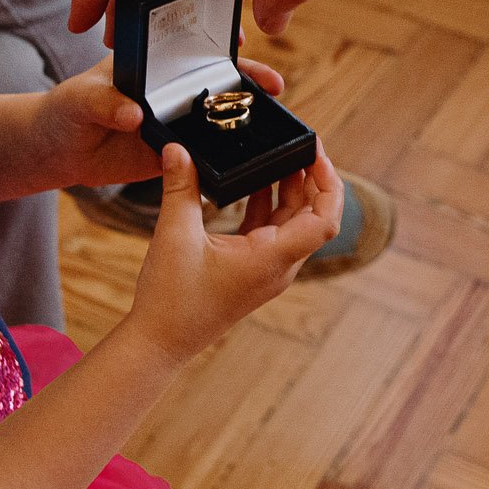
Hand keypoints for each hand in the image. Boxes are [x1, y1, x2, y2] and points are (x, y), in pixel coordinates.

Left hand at [31, 57, 287, 189]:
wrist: (60, 151)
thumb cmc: (67, 109)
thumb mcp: (80, 97)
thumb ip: (105, 101)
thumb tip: (133, 114)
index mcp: (154, 65)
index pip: (193, 50)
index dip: (222, 47)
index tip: (244, 44)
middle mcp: (172, 92)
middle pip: (218, 84)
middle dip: (249, 84)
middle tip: (273, 86)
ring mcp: (176, 123)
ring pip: (217, 122)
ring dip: (241, 125)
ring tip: (267, 128)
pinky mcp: (173, 156)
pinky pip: (201, 158)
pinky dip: (219, 160)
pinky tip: (238, 162)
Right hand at [124, 141, 345, 362]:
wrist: (160, 342)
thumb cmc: (172, 300)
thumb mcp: (174, 235)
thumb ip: (180, 187)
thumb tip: (176, 148)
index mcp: (272, 258)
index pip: (324, 220)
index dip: (328, 184)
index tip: (317, 154)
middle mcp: (278, 266)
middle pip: (312, 217)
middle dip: (310, 179)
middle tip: (298, 146)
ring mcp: (266, 270)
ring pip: (292, 224)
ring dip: (289, 191)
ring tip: (279, 157)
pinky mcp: (251, 271)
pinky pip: (271, 232)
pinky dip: (267, 206)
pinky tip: (253, 184)